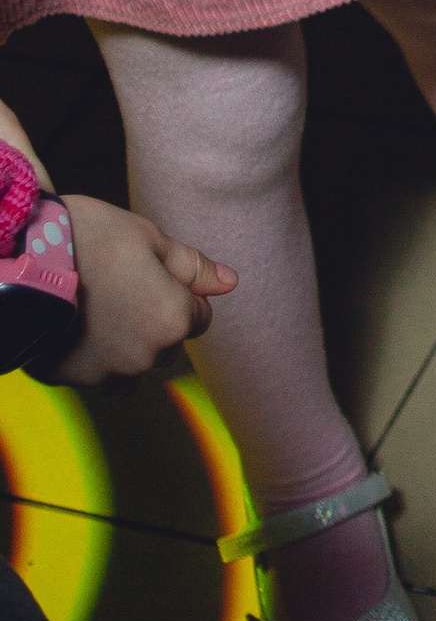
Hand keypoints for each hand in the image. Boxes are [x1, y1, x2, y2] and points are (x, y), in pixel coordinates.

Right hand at [46, 199, 234, 385]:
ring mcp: (106, 374)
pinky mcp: (70, 381)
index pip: (200, 318)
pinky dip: (91, 354)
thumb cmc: (88, 241)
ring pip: (131, 364)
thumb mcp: (150, 239)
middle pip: (167, 345)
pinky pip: (94, 372)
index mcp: (173, 320)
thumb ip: (192, 266)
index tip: (153, 276)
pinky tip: (74, 323)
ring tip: (96, 307)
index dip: (180, 294)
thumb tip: (229, 283)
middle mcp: (145, 357)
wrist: (18, 263)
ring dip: (124, 344)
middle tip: (121, 287)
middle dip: (154, 321)